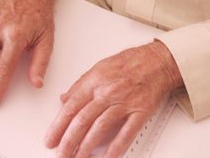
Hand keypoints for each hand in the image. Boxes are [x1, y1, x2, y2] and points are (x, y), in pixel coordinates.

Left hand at [45, 41, 183, 157]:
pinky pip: (127, 132)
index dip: (58, 126)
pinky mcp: (140, 111)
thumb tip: (64, 99)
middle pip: (82, 120)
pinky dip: (116, 147)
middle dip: (68, 141)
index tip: (51, 139)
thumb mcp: (100, 67)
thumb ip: (80, 85)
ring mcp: (124, 103)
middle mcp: (108, 92)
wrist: (158, 60)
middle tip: (60, 154)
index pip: (71, 107)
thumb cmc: (131, 62)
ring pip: (100, 128)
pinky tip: (108, 157)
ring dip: (86, 146)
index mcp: (95, 82)